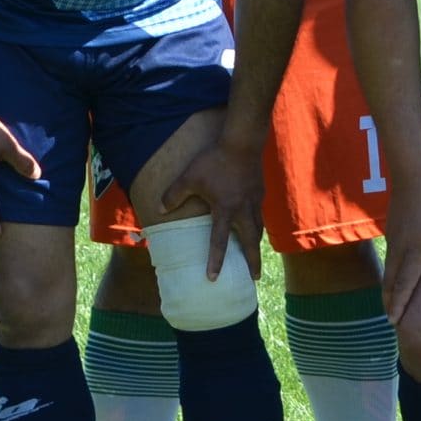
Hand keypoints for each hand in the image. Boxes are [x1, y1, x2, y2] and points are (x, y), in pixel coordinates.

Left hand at [158, 139, 266, 279]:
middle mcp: (243, 210)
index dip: (215, 261)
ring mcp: (255, 202)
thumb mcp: (189, 177)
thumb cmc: (214, 160)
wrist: (242, 142)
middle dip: (253, 262)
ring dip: (257, 245)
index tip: (213, 279)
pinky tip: (255, 227)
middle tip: (254, 278)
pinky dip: (258, 226)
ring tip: (255, 257)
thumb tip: (160, 209)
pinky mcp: (260, 193)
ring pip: (259, 230)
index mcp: (225, 210)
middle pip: (250, 242)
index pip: (219, 241)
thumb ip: (174, 194)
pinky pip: (260, 215)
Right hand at [380, 174, 420, 321]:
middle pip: (391, 283)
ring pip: (388, 271)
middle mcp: (399, 251)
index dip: (399, 305)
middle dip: (390, 302)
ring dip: (388, 288)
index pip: (404, 286)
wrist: (412, 180)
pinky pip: (390, 258)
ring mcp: (393, 241)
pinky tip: (394, 273)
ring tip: (390, 300)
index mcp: (414, 254)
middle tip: (391, 320)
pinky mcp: (391, 231)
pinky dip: (390, 272)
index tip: (394, 321)